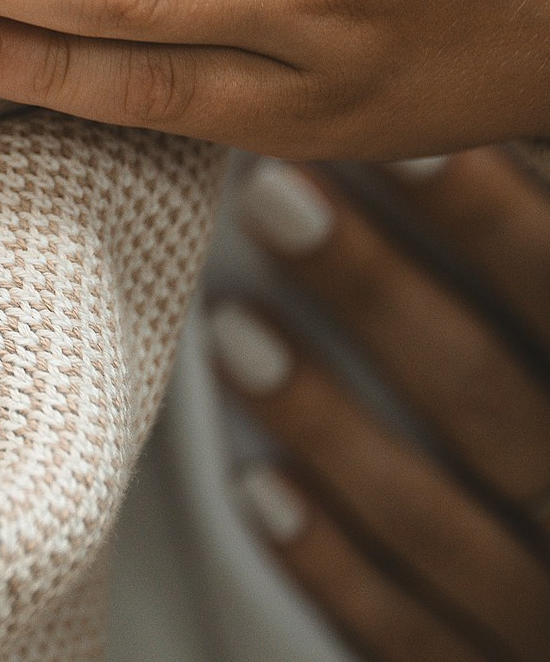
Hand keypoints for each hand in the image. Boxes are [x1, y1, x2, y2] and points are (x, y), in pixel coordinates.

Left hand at [212, 150, 549, 659]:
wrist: (511, 599)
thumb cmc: (526, 434)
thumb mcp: (533, 356)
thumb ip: (506, 284)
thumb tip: (424, 139)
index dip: (491, 217)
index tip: (390, 143)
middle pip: (494, 393)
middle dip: (380, 293)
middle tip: (274, 194)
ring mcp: (539, 602)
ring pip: (444, 514)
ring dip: (332, 420)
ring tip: (232, 328)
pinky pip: (412, 633)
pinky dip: (336, 565)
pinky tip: (256, 491)